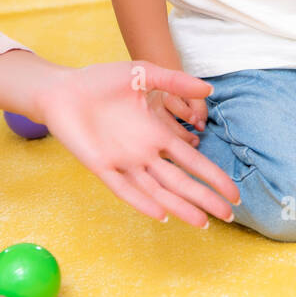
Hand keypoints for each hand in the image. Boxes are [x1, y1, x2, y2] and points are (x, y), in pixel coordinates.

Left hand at [32, 61, 237, 226]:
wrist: (62, 89)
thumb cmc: (100, 81)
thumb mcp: (142, 73)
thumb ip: (175, 81)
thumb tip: (209, 90)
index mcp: (157, 134)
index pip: (192, 160)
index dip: (213, 176)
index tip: (233, 192)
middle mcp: (145, 153)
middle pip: (181, 181)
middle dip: (204, 197)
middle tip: (228, 215)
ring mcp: (124, 162)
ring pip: (157, 190)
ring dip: (180, 206)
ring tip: (203, 223)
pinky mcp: (101, 166)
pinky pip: (125, 188)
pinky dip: (142, 201)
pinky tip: (161, 213)